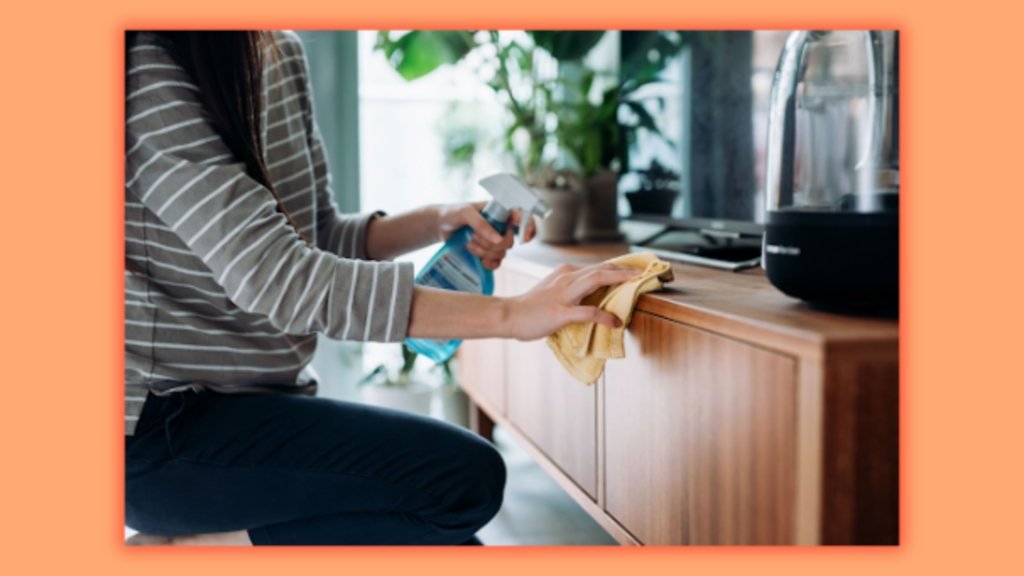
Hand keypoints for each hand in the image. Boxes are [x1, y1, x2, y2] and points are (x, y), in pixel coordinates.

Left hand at [437, 202, 537, 270]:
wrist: (439, 226)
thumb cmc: (452, 213)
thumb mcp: (465, 213)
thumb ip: (481, 223)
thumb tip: (497, 240)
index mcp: (500, 212)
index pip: (523, 218)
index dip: (529, 228)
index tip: (524, 239)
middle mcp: (500, 227)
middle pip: (510, 242)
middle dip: (492, 244)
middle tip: (474, 236)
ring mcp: (494, 241)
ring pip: (502, 254)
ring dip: (486, 253)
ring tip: (469, 245)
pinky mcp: (487, 253)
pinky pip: (496, 264)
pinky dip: (489, 264)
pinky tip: (479, 260)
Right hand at [504, 262, 642, 340]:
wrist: (509, 315)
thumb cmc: (531, 306)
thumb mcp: (552, 289)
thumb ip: (571, 288)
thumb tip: (593, 294)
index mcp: (565, 272)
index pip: (598, 266)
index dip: (619, 267)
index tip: (636, 270)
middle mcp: (566, 278)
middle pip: (602, 268)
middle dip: (626, 269)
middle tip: (646, 272)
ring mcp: (563, 294)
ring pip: (597, 280)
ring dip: (621, 280)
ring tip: (639, 284)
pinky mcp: (561, 312)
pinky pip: (588, 311)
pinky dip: (605, 316)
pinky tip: (616, 322)